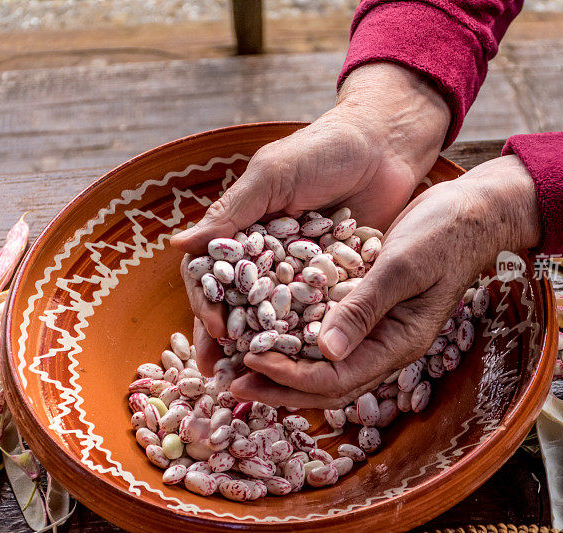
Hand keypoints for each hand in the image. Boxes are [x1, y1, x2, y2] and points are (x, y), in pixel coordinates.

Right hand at [172, 63, 449, 375]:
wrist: (386, 145)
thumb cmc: (324, 150)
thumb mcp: (274, 176)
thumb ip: (232, 211)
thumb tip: (175, 246)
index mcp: (243, 229)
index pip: (211, 274)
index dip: (206, 303)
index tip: (218, 329)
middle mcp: (267, 254)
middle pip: (237, 305)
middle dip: (226, 340)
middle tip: (221, 374)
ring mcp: (300, 270)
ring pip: (274, 318)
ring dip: (262, 349)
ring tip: (256, 382)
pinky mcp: (334, 280)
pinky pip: (315, 315)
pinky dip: (306, 340)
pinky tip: (305, 367)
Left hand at [231, 155, 540, 406]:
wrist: (471, 213)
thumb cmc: (444, 234)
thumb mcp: (403, 265)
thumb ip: (366, 307)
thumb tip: (325, 352)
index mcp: (398, 343)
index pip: (336, 379)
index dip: (289, 376)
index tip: (249, 360)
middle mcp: (384, 344)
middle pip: (324, 383)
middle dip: (277, 385)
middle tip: (229, 381)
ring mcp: (376, 328)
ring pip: (322, 363)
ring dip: (281, 367)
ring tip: (237, 363)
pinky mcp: (366, 306)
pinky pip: (325, 333)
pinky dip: (293, 335)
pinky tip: (264, 326)